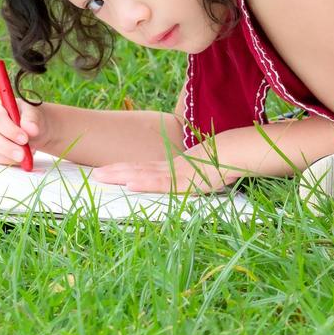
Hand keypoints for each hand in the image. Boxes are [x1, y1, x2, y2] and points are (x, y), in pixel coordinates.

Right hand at [0, 96, 45, 166]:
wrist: (32, 130)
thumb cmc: (30, 118)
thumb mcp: (34, 114)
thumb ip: (32, 119)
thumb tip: (31, 129)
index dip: (10, 130)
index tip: (25, 139)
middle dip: (7, 147)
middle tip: (23, 154)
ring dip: (9, 156)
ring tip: (27, 155)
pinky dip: (9, 161)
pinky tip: (21, 158)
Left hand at [92, 155, 232, 193]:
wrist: (239, 150)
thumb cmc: (225, 160)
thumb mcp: (205, 171)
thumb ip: (192, 175)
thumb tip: (189, 179)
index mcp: (175, 168)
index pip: (145, 168)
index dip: (125, 169)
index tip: (107, 170)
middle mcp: (173, 169)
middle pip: (139, 169)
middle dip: (115, 172)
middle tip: (94, 174)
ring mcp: (178, 174)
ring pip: (145, 175)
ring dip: (122, 176)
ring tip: (101, 176)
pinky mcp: (187, 180)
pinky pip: (162, 183)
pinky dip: (146, 184)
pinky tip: (130, 184)